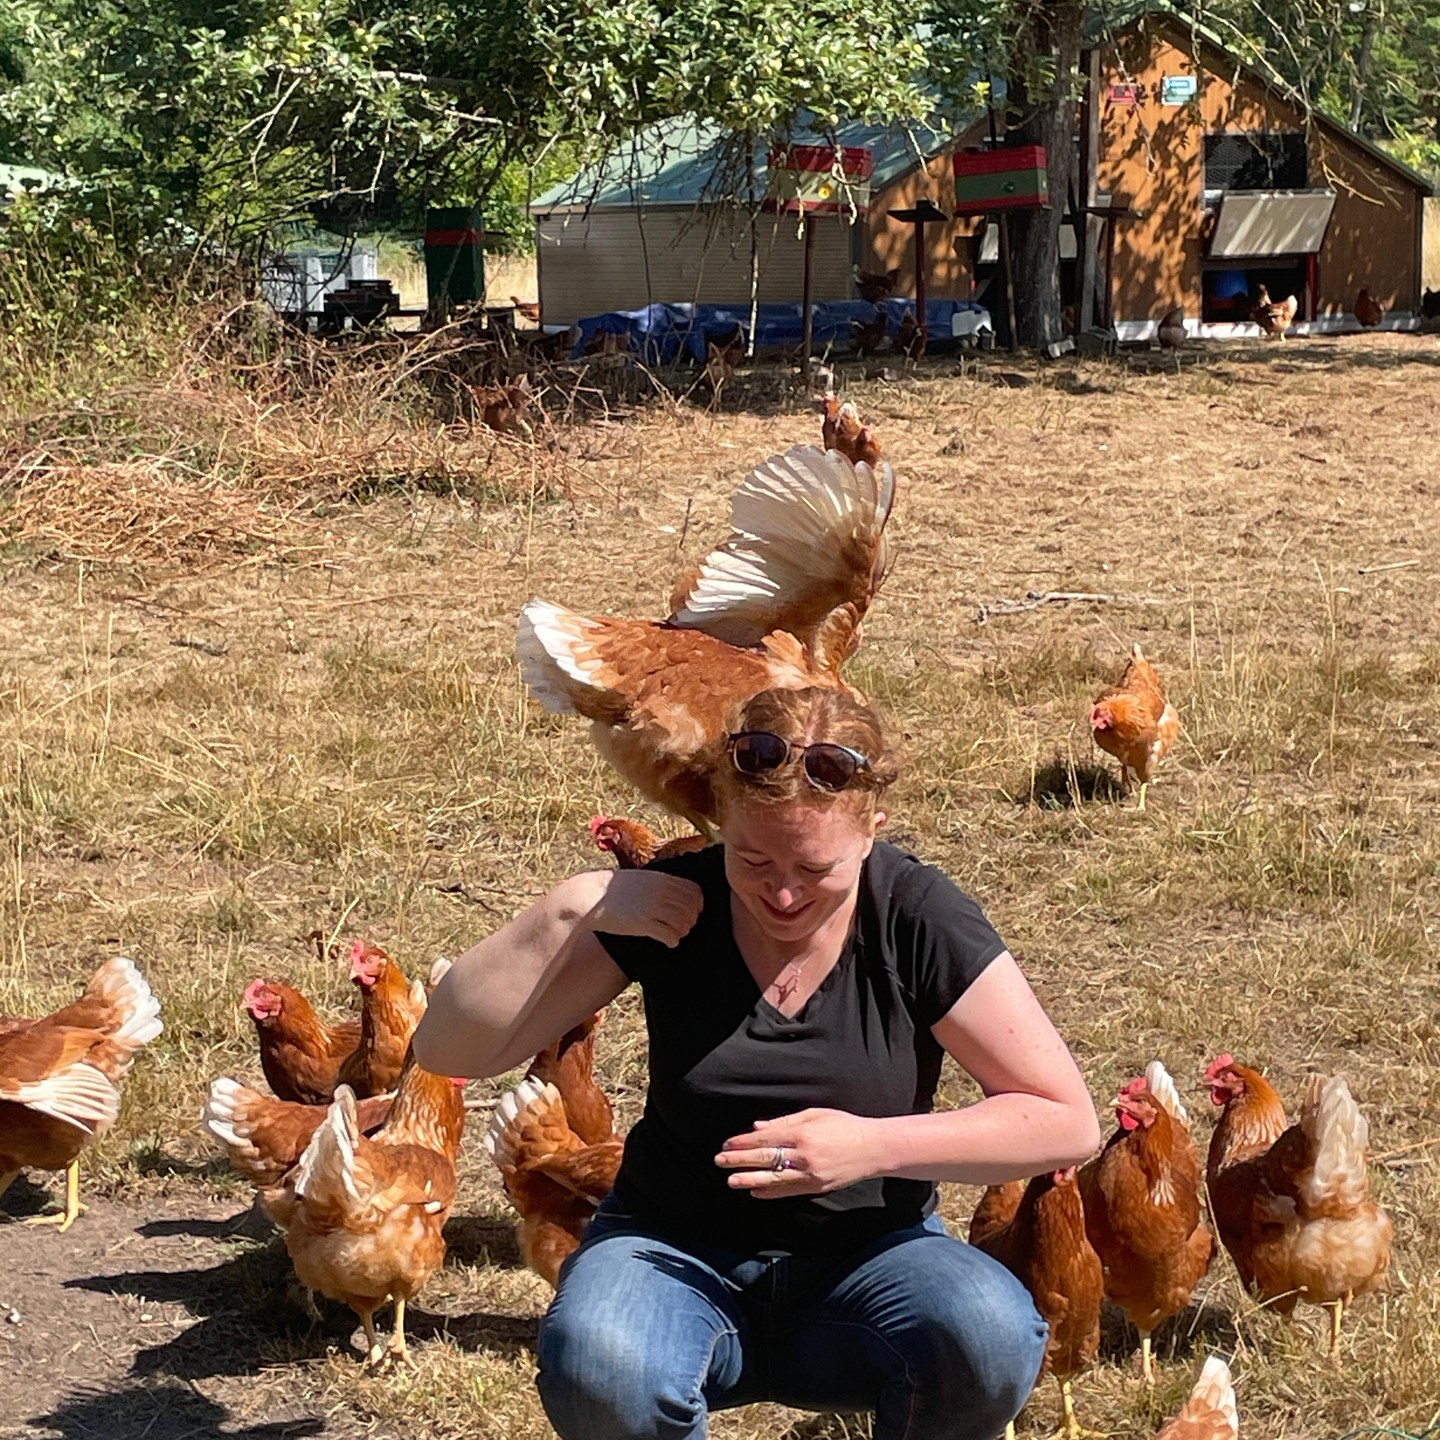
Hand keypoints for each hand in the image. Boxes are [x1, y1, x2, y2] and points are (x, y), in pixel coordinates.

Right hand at [584, 869, 702, 948]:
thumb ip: (658, 883)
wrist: (588, 896)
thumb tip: (674, 892)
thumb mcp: (639, 878)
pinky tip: (667, 942)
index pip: (695, 891)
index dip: (697, 903)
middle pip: (692, 908)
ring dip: (682, 931)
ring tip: (674, 934)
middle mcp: (660, 891)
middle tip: (683, 926)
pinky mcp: (643, 923)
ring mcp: (653, 907)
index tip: (691, 911)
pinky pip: (670, 935)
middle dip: (691, 920)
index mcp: (661, 879)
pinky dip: (672, 941)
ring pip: (684, 923)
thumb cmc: (612, 889)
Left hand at [715, 1109, 883, 1197]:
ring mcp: (811, 1174)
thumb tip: (756, 1128)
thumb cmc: (844, 1126)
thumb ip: (784, 1121)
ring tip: (731, 1181)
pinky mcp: (818, 1187)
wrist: (873, 1148)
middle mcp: (805, 1155)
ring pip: (774, 1179)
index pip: (766, 1138)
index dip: (744, 1142)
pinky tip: (756, 1192)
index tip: (727, 1144)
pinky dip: (771, 1193)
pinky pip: (789, 1191)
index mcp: (803, 1133)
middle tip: (719, 1161)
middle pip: (766, 1158)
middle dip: (740, 1160)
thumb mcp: (815, 1114)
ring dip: (750, 1180)